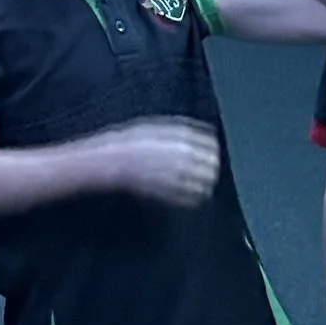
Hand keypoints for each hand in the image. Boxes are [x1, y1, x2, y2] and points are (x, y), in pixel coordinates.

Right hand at [92, 119, 221, 205]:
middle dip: (209, 166)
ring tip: (196, 182)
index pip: (212, 145)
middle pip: (213, 164)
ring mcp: (178, 176)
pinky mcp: (172, 194)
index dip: (210, 149)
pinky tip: (186, 192)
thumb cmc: (132, 141)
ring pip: (206, 183)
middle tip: (203, 169)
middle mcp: (184, 156)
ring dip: (204, 182)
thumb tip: (208, 133)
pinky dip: (193, 196)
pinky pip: (193, 198)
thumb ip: (185, 130)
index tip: (207, 153)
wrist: (113, 160)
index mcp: (182, 137)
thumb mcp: (160, 126)